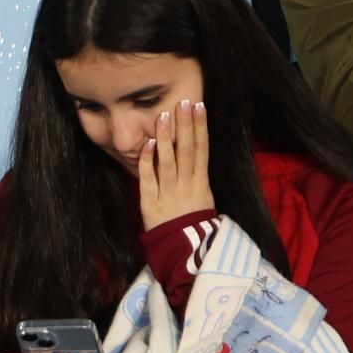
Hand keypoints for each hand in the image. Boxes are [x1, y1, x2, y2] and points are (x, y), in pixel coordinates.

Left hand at [138, 98, 212, 231]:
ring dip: (167, 138)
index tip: (200, 106)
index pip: (201, 149)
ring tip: (164, 116)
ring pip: (168, 161)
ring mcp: (168, 193)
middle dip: (186, 126)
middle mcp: (186, 184)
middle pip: (186, 151)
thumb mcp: (204, 196)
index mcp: (201, 182)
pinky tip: (149, 144)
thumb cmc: (194, 222)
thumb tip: (195, 149)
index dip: (200, 127)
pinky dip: (148, 162)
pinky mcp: (150, 203)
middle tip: (184, 103)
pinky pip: (149, 179)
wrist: (183, 250)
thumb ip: (197, 174)